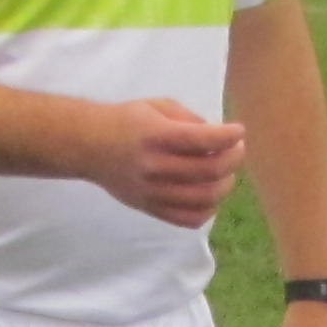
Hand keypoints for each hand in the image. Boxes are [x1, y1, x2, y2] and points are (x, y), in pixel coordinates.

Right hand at [91, 96, 246, 228]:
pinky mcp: (150, 208)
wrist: (89, 146)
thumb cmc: (126, 121)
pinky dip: (208, 210)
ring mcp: (153, 191)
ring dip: (225, 185)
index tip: (238, 130)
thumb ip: (190, 119)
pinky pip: (189, 219)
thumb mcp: (157, 106)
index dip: (229, 136)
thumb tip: (219, 137)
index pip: (204, 139)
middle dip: (233, 158)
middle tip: (236, 149)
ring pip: (205, 198)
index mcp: (156, 136)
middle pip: (210, 171)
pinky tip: (209, 195)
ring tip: (226, 173)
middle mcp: (155, 166)